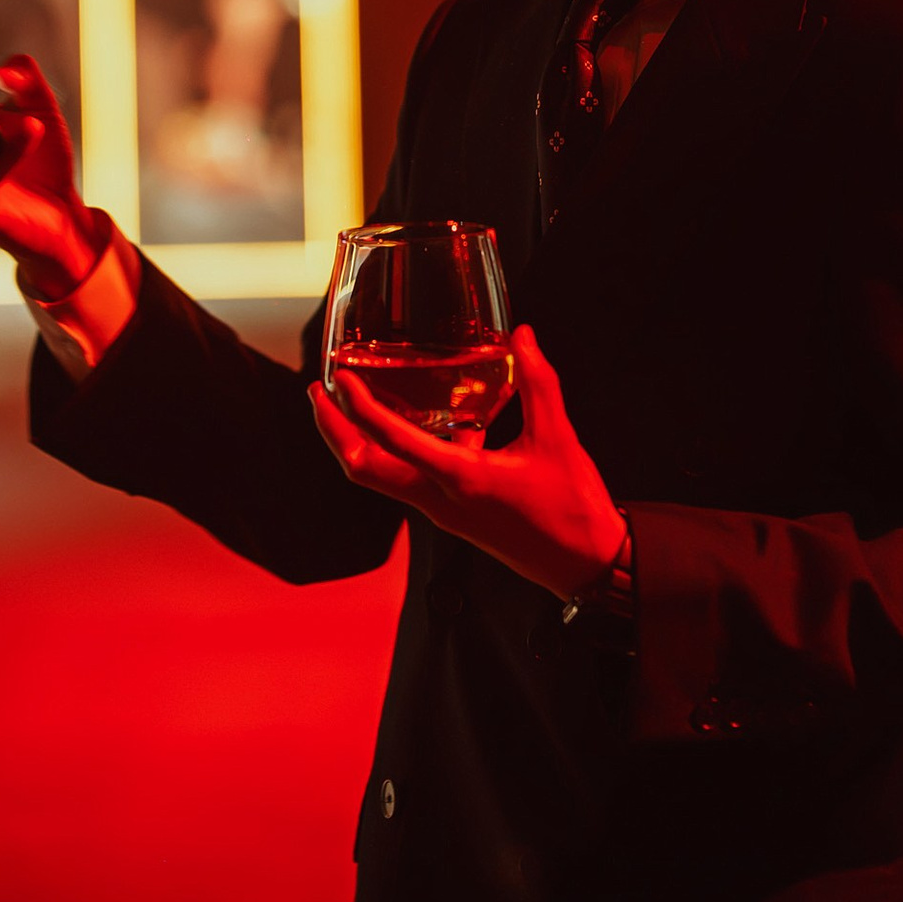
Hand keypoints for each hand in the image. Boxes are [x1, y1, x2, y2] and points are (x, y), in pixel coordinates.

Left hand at [308, 324, 627, 600]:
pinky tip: (416, 421)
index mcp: (460, 479)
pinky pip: (407, 480)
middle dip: (333, 431)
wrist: (585, 565)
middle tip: (317, 391)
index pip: (391, 441)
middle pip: (363, 469)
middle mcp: (440, 499)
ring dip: (356, 442)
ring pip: (380, 478)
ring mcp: (443, 511)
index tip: (338, 377)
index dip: (358, 407)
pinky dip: (394, 452)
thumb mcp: (557, 438)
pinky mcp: (453, 514)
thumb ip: (538, 382)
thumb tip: (522, 336)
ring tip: (348, 402)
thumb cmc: (572, 507)